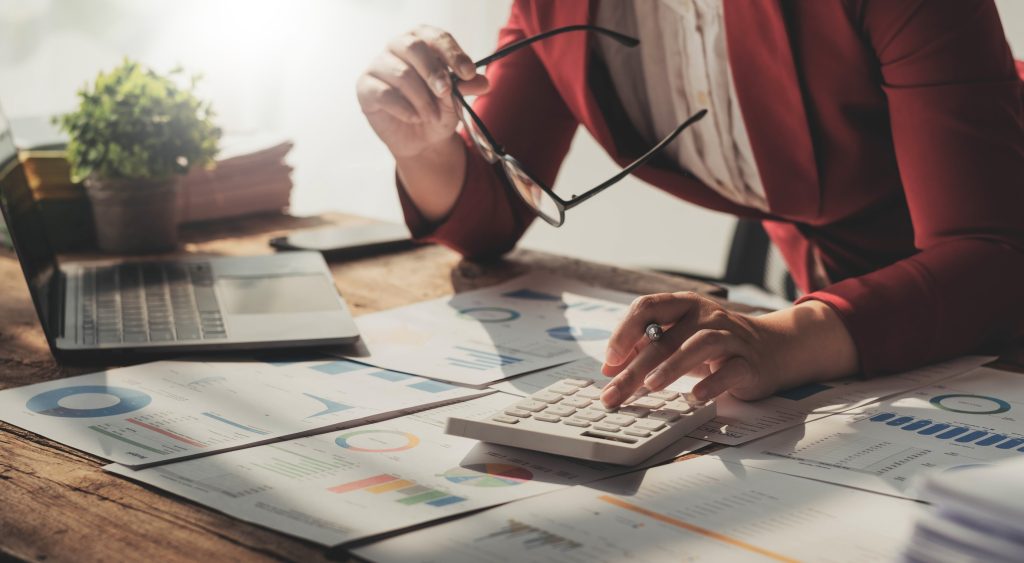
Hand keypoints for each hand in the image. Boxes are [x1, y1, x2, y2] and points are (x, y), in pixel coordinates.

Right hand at [356, 26, 489, 158]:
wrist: (423, 139)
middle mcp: (397, 47)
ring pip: (402, 74)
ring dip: (422, 99)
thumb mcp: (458, 98)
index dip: (452, 53)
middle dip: (434, 72)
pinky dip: (404, 109)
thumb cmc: (438, 109)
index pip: (435, 37)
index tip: (467, 73)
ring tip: (432, 116)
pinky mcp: (366, 87)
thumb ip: (467, 86)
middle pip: (414, 47)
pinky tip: (414, 118)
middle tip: (446, 93)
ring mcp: (378, 65)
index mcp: (422, 41)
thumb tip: (483, 82)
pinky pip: (385, 94)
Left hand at [599, 293, 858, 406]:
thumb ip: (645, 348)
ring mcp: (730, 337)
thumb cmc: (715, 346)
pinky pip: (731, 370)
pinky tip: (695, 397)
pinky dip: (712, 383)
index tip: (609, 359)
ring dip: (672, 366)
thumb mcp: (679, 339)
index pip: (648, 307)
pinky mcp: (749, 363)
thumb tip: (609, 369)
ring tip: (651, 385)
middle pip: (664, 338)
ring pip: (699, 345)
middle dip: (634, 368)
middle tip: (613, 393)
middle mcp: (706, 316)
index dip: (625, 331)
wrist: (772, 349)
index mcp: (684, 306)